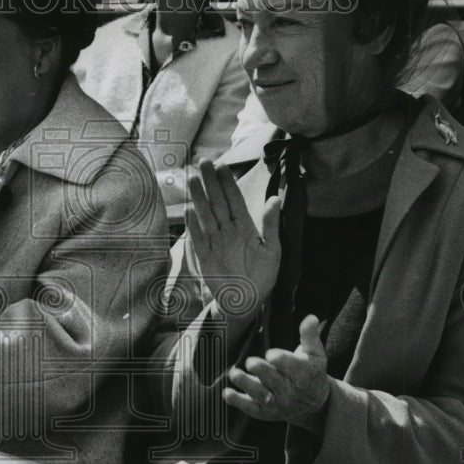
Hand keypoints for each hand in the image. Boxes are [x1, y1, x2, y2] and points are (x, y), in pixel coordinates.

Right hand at [186, 158, 281, 316]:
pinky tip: (189, 210)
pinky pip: (198, 238)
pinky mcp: (205, 256)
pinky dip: (193, 225)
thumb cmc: (262, 277)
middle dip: (211, 182)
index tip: (223, 166)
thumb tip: (275, 199)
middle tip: (204, 161)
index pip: (235, 200)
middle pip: (218, 202)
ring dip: (200, 198)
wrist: (247, 303)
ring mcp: (215, 242)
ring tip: (193, 179)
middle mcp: (228, 231)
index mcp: (245, 228)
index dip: (228, 183)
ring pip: (206, 215)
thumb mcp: (272, 250)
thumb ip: (270, 225)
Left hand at [223, 315, 329, 422]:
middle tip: (250, 362)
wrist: (313, 404)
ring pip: (260, 395)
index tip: (271, 354)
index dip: (281, 360)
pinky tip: (226, 393)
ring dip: (246, 385)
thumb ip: (309, 335)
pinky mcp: (266, 412)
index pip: (292, 367)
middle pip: (274, 381)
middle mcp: (290, 391)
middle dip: (262, 371)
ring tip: (234, 374)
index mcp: (304, 374)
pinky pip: (251, 408)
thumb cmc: (310, 372)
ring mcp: (277, 403)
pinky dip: (238, 402)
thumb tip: (310, 317)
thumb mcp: (315, 353)